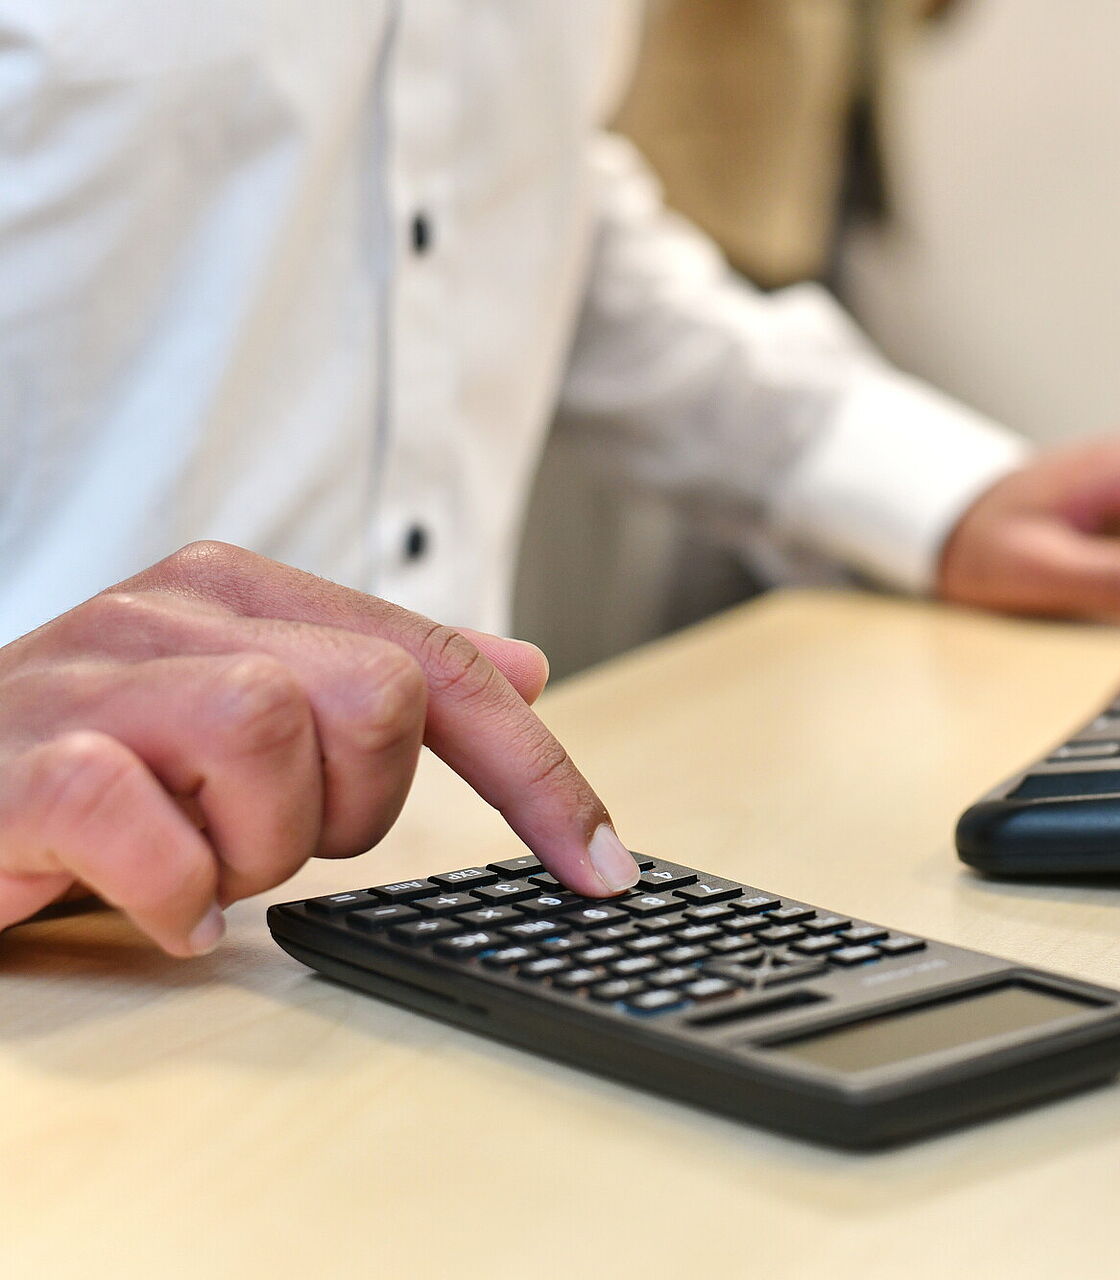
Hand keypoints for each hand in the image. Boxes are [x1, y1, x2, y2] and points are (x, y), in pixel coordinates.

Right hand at [0, 543, 640, 957]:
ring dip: (256, 848)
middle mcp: (174, 610)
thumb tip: (526, 668)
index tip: (604, 867)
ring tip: (194, 859)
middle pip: (375, 701)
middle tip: (267, 836)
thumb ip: (378, 679)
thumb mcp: (243, 706)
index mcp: (241, 591)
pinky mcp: (29, 765)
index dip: (537, 772)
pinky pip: (154, 832)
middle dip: (355, 807)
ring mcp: (93, 678)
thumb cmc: (92, 760)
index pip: (435, 664)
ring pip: (274, 745)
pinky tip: (153, 905)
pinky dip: (175, 896)